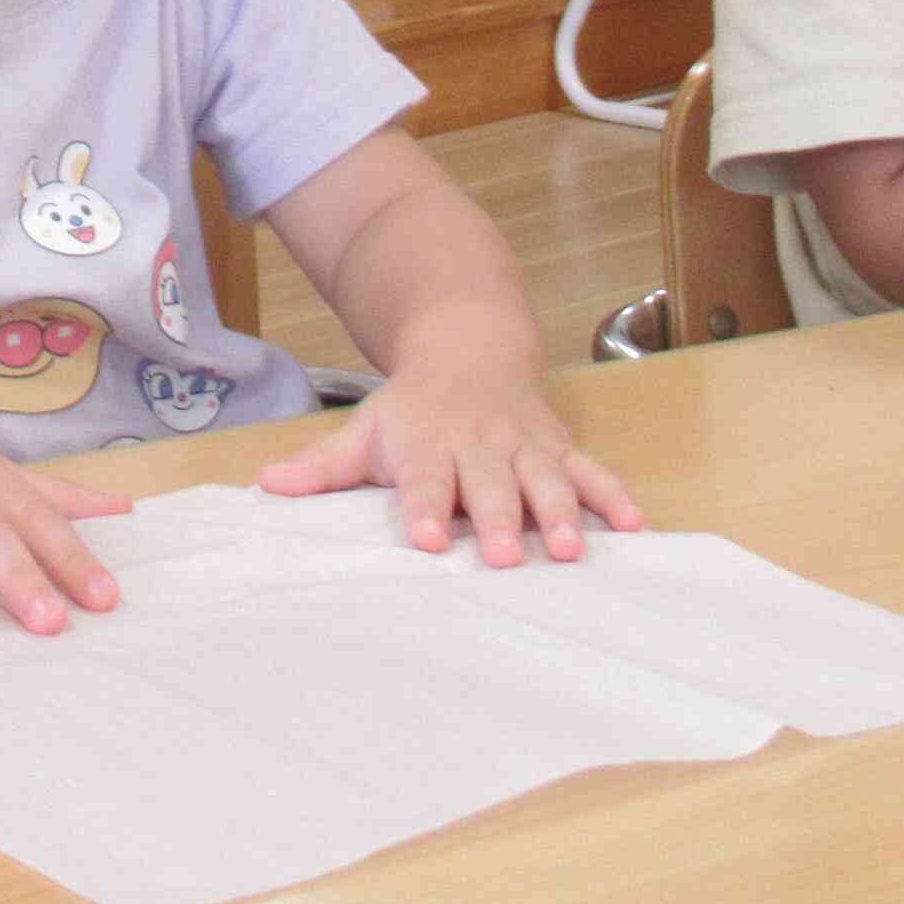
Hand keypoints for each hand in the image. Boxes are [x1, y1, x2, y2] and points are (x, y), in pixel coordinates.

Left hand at [256, 358, 641, 564]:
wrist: (470, 347)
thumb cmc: (413, 408)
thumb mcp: (365, 428)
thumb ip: (322, 466)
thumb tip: (265, 485)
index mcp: (428, 442)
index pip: (424, 479)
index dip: (427, 508)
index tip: (430, 540)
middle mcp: (480, 444)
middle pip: (490, 484)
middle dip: (500, 518)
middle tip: (507, 557)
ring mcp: (525, 446)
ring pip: (547, 478)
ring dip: (562, 512)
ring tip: (570, 550)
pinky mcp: (559, 447)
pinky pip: (591, 471)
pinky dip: (615, 496)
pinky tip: (637, 525)